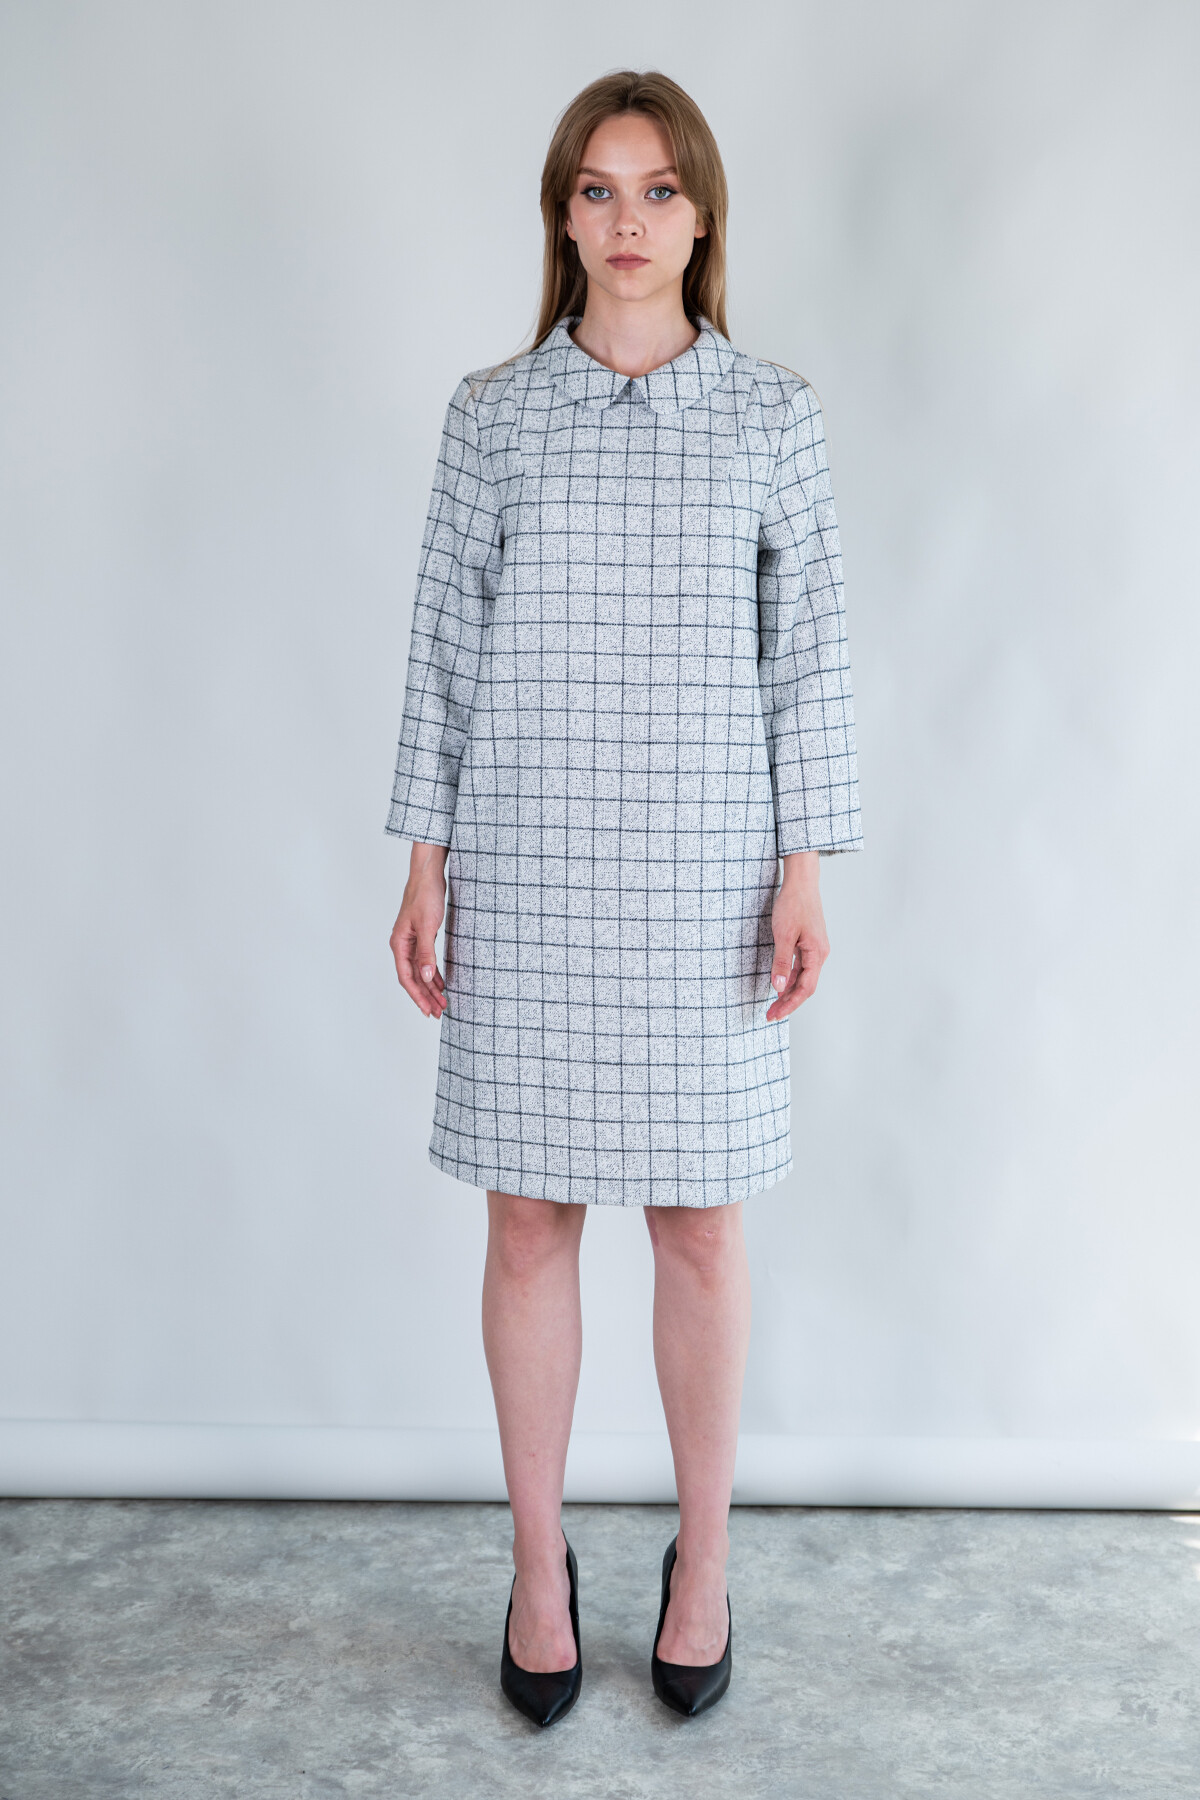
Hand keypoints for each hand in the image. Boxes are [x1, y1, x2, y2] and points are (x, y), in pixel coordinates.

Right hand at [390, 841, 449, 1017]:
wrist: (428, 875)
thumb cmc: (424, 896)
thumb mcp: (427, 926)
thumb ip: (426, 953)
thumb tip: (427, 978)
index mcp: (399, 944)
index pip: (406, 978)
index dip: (417, 996)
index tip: (428, 1010)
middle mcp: (403, 945)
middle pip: (413, 978)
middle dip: (426, 996)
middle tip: (439, 1012)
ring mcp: (412, 942)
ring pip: (420, 971)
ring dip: (431, 987)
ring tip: (442, 1002)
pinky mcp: (422, 937)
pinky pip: (426, 962)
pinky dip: (434, 974)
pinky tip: (441, 983)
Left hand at [765, 851, 829, 1021]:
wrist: (801, 882)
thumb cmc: (793, 905)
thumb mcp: (783, 934)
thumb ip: (781, 962)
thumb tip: (778, 987)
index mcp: (817, 954)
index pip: (805, 988)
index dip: (789, 1004)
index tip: (775, 1014)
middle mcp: (819, 954)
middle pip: (805, 987)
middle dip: (787, 1002)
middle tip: (770, 1015)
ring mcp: (814, 949)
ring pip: (802, 978)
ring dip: (787, 991)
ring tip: (773, 1004)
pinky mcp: (808, 943)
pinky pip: (800, 967)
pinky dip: (789, 977)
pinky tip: (779, 984)